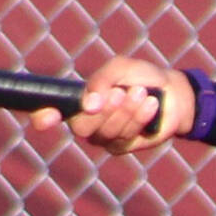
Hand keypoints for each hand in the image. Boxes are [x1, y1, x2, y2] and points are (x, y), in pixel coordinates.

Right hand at [28, 56, 195, 153]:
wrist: (172, 92)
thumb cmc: (141, 77)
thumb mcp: (120, 68)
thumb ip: (101, 80)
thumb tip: (89, 102)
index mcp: (79, 101)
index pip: (50, 112)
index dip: (43, 116)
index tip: (46, 118)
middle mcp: (86, 122)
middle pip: (81, 126)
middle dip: (103, 110)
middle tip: (120, 93)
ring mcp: (103, 137)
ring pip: (106, 131)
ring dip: (125, 110)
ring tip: (141, 93)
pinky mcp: (122, 147)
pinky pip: (125, 136)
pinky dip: (138, 117)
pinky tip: (150, 104)